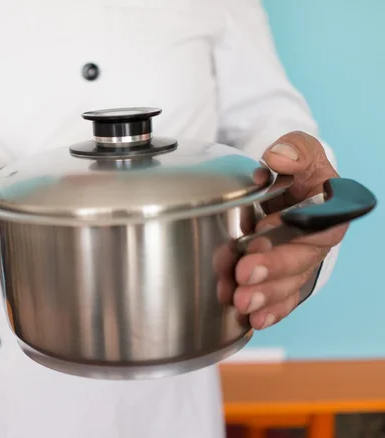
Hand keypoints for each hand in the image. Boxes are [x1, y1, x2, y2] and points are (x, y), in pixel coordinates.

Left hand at [232, 132, 346, 329]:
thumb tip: (278, 159)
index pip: (316, 225)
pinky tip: (253, 320)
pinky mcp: (284, 278)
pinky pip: (282, 299)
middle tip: (243, 275)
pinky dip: (269, 311)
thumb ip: (293, 150)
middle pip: (300, 260)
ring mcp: (301, 263)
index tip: (259, 233)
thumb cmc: (295, 170)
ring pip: (289, 284)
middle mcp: (317, 242)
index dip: (290, 233)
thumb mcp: (297, 150)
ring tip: (240, 302)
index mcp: (328, 210)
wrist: (285, 188)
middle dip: (271, 270)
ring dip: (265, 296)